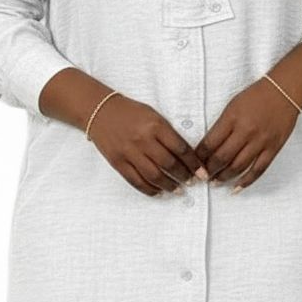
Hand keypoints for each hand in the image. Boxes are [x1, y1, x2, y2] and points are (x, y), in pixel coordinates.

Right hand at [86, 94, 207, 196]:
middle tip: (192, 182)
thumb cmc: (131, 112)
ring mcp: (129, 152)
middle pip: (169, 164)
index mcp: (155, 126)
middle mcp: (143, 140)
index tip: (201, 172)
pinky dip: (149, 189)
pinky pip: (136, 181)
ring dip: (169, 186)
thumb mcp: (153, 116)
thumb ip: (168, 134)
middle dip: (184, 176)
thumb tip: (185, 156)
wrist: (100, 111)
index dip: (194, 163)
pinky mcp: (118, 162)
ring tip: (177, 189)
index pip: (181, 148)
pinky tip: (158, 191)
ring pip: (154, 176)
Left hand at [195, 78, 300, 191]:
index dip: (199, 157)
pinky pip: (258, 169)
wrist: (284, 91)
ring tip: (215, 182)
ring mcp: (260, 141)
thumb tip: (209, 147)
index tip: (194, 164)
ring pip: (238, 167)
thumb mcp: (232, 106)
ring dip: (224, 177)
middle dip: (209, 170)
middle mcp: (245, 131)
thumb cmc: (257, 96)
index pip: (210, 143)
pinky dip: (246, 181)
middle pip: (222, 158)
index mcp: (232, 118)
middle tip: (202, 176)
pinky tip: (236, 187)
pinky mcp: (273, 148)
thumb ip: (221, 126)